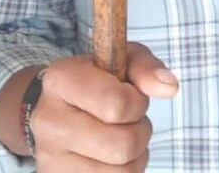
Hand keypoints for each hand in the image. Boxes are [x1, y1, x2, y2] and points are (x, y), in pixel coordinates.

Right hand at [30, 42, 178, 171]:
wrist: (51, 107)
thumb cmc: (94, 81)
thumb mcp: (119, 60)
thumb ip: (146, 67)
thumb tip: (169, 86)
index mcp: (61, 80)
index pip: (117, 104)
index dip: (138, 103)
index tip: (132, 95)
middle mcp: (48, 120)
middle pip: (123, 145)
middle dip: (140, 132)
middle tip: (130, 121)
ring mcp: (49, 157)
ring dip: (134, 156)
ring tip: (121, 137)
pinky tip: (111, 157)